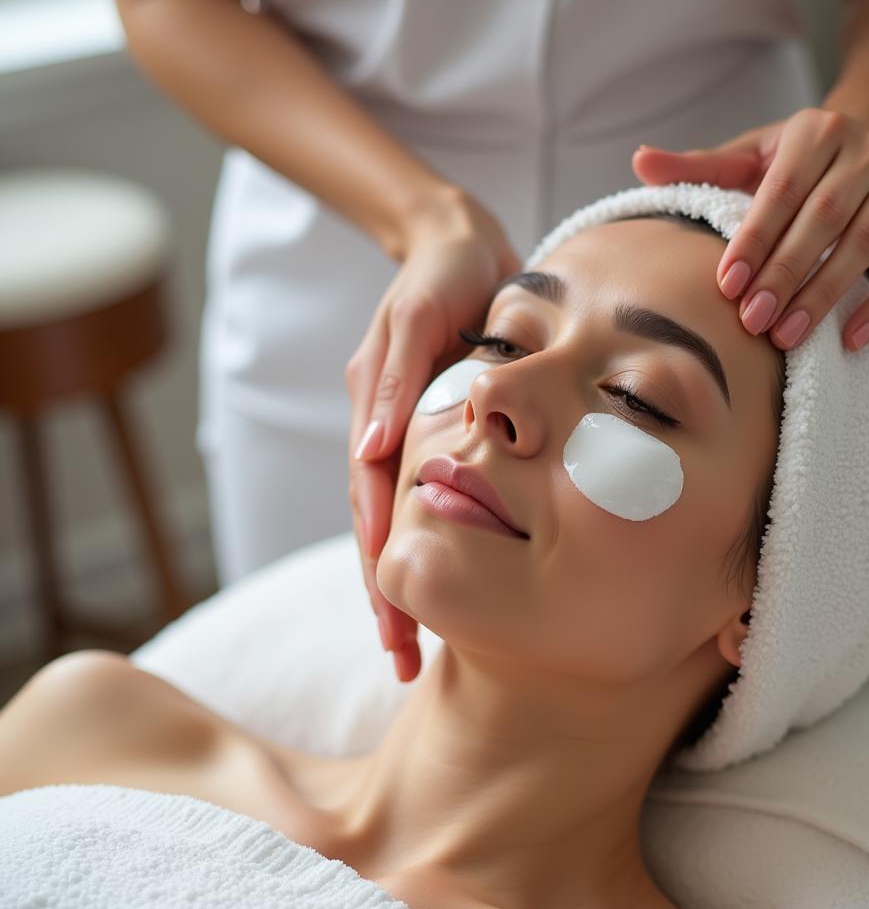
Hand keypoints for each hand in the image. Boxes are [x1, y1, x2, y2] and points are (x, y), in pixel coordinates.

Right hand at [346, 185, 519, 681]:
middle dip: (386, 598)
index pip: (371, 506)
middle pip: (374, 530)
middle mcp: (377, 432)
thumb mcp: (420, 315)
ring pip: (389, 524)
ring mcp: (395, 434)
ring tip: (411, 647)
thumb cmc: (446, 275)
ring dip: (398, 585)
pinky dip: (420, 545)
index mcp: (374, 412)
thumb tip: (370, 453)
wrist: (458, 245)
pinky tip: (436, 582)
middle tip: (404, 663)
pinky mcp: (420, 432)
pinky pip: (414, 499)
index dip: (381, 568)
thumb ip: (394, 380)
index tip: (396, 626)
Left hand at [632, 106, 868, 351]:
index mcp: (818, 131)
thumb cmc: (802, 160)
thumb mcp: (752, 155)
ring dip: (826, 294)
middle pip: (824, 219)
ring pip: (867, 243)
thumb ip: (699, 165)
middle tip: (753, 321)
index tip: (727, 285)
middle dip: (786, 274)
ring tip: (787, 338)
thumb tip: (639, 161)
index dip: (755, 239)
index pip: (783, 190)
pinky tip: (850, 338)